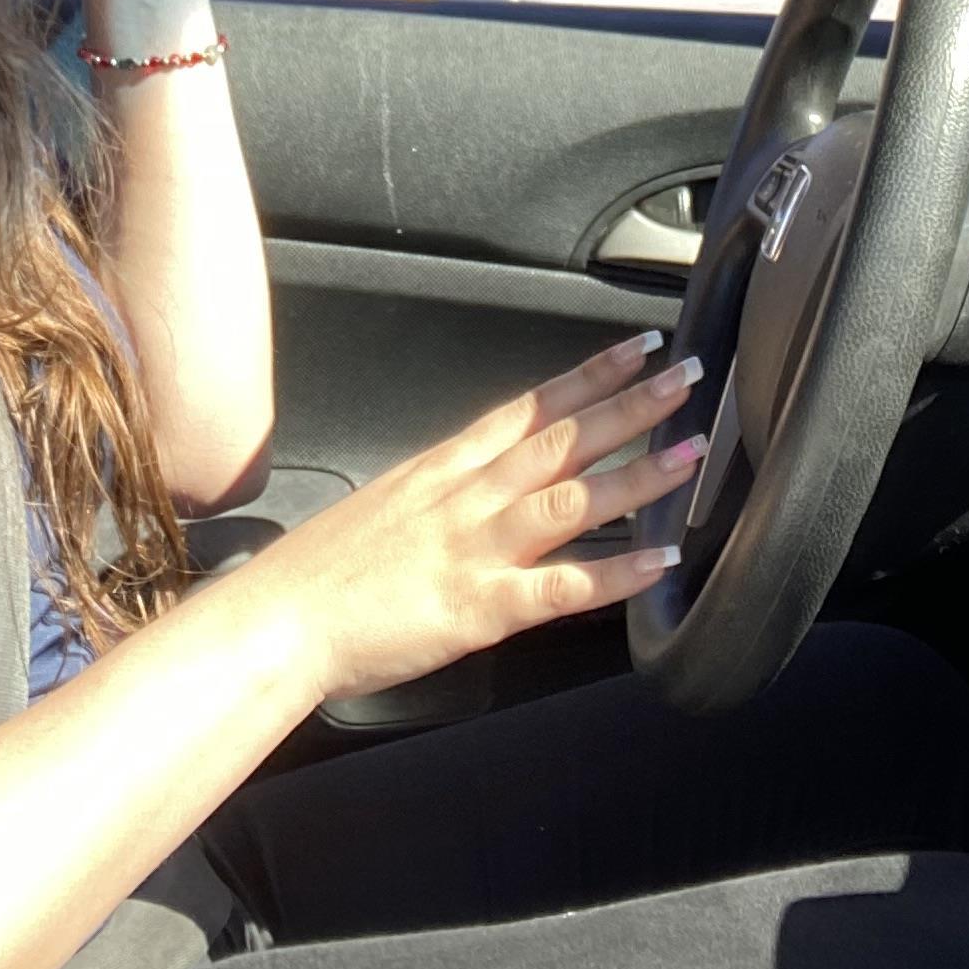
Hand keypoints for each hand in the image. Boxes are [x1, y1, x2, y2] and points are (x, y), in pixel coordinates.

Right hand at [229, 332, 704, 705]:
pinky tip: (660, 561)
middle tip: (687, 374)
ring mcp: (475, 550)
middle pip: (562, 439)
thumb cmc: (321, 572)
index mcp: (443, 468)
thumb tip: (483, 482)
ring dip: (638, 472)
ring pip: (572, 498)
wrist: (275, 620)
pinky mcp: (478, 608)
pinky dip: (616, 572)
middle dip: (630, 403)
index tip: (636, 347)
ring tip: (692, 450)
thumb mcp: (386, 506)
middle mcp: (465, 497)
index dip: (588, 375)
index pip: (529, 406)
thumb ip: (441, 492)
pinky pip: (561, 586)